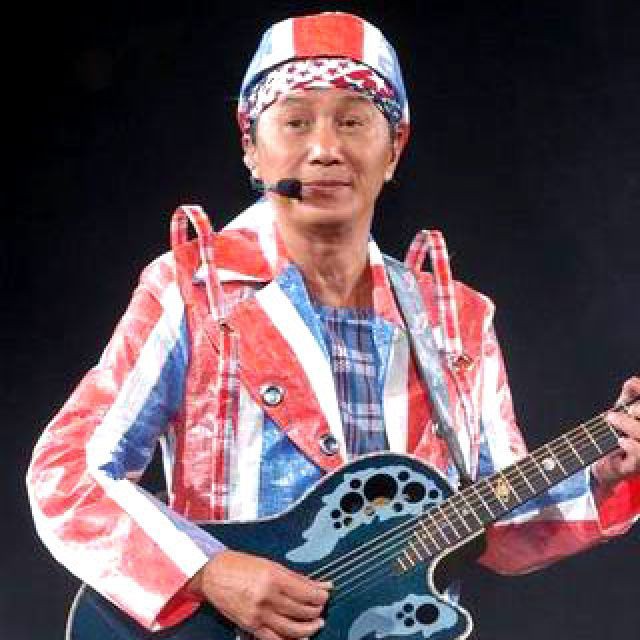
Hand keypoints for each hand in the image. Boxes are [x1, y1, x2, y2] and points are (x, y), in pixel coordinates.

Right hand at [187, 550, 331, 639]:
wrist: (212, 574)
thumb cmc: (239, 565)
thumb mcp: (270, 564)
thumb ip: (296, 577)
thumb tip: (319, 584)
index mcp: (273, 577)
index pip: (307, 592)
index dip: (321, 596)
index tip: (326, 594)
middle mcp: (267, 597)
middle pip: (302, 611)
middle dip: (317, 610)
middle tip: (322, 607)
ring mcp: (259, 614)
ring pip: (293, 629)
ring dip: (309, 627)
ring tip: (316, 623)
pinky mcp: (251, 626)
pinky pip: (275, 639)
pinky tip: (301, 637)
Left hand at [592, 376, 639, 488]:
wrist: (604, 463)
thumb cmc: (617, 433)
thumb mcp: (623, 411)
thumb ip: (630, 396)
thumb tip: (633, 382)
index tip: (633, 384)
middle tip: (628, 408)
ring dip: (632, 426)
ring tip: (612, 419)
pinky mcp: (639, 466)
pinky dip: (633, 446)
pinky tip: (621, 441)